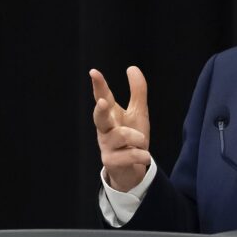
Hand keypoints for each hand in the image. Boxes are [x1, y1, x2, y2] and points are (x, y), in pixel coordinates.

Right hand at [90, 66, 150, 191]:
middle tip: (103, 103)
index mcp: (110, 115)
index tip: (94, 72)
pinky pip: (131, 155)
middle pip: (100, 117)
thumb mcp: (138, 113)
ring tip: (141, 143)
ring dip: (138, 138)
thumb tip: (132, 67)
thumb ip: (137, 91)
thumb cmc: (132, 138)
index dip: (99, 85)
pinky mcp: (111, 162)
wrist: (132, 169)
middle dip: (101, 110)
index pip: (103, 97)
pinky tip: (143, 156)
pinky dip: (142, 155)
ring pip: (122, 136)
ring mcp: (106, 146)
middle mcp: (104, 129)